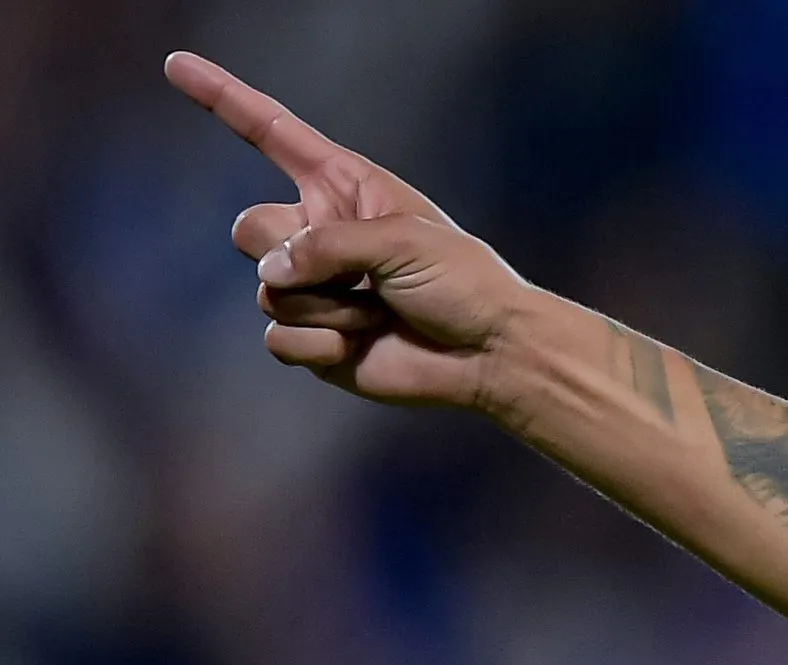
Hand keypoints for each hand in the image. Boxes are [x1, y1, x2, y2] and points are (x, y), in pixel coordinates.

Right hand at [164, 51, 535, 410]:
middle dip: (290, 253)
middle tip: (356, 276)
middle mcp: (318, 231)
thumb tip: (271, 275)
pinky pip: (276, 336)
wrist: (487, 353)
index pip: (271, 134)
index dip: (222, 98)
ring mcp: (311, 286)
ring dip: (327, 305)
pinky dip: (319, 343)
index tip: (177, 65)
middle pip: (249, 228)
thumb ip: (327, 245)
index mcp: (342, 187)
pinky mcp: (311, 337)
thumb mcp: (401, 239)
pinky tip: (361, 345)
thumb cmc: (461, 284)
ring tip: (378, 312)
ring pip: (266, 288)